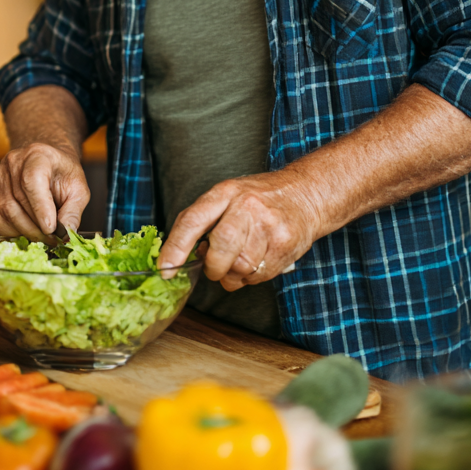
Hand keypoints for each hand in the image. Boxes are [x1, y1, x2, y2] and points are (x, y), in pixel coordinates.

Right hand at [0, 142, 90, 240]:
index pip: (31, 181)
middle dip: (34, 228)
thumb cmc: (61, 175)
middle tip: (50, 239)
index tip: (51, 228)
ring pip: (0, 214)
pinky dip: (5, 232)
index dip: (40, 208)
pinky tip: (21, 232)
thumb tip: (66, 233)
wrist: (46, 164)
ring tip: (39, 236)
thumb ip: (73, 211)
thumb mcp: (78, 189)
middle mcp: (11, 163)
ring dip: (21, 232)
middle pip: (14, 203)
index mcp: (37, 155)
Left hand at [158, 171, 322, 289]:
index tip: (164, 268)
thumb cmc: (260, 198)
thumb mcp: (228, 196)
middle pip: (220, 248)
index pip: (192, 220)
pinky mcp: (285, 243)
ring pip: (240, 267)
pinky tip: (258, 261)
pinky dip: (252, 277)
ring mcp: (268, 224)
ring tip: (240, 262)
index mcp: (225, 192)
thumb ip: (205, 221)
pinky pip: (259, 275)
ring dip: (234, 275)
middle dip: (214, 267)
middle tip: (215, 269)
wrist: (306, 193)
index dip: (175, 247)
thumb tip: (185, 254)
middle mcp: (246, 205)